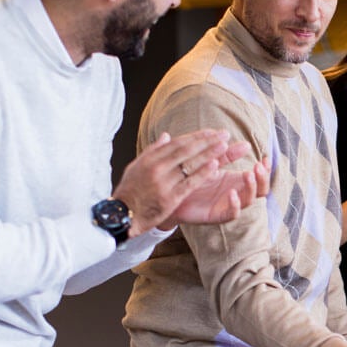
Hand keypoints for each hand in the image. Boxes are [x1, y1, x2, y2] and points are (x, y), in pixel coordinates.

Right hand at [113, 130, 239, 236]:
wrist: (122, 215)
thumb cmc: (130, 190)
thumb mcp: (136, 166)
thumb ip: (153, 150)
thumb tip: (167, 135)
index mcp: (150, 159)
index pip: (177, 143)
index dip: (196, 136)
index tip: (211, 132)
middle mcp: (157, 168)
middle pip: (186, 150)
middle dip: (207, 141)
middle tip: (224, 134)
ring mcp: (164, 183)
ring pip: (190, 165)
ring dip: (209, 153)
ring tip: (224, 146)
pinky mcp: (170, 198)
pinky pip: (189, 183)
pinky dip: (202, 174)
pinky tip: (215, 166)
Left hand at [159, 155, 270, 226]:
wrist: (171, 193)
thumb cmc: (191, 177)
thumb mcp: (210, 162)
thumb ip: (227, 154)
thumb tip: (246, 144)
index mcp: (236, 180)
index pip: (259, 177)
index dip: (266, 170)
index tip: (265, 159)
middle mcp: (236, 193)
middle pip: (260, 190)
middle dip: (263, 178)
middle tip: (258, 166)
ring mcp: (227, 204)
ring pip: (249, 200)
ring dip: (251, 187)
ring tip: (248, 174)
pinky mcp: (217, 215)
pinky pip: (232, 213)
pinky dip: (235, 204)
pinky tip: (231, 193)